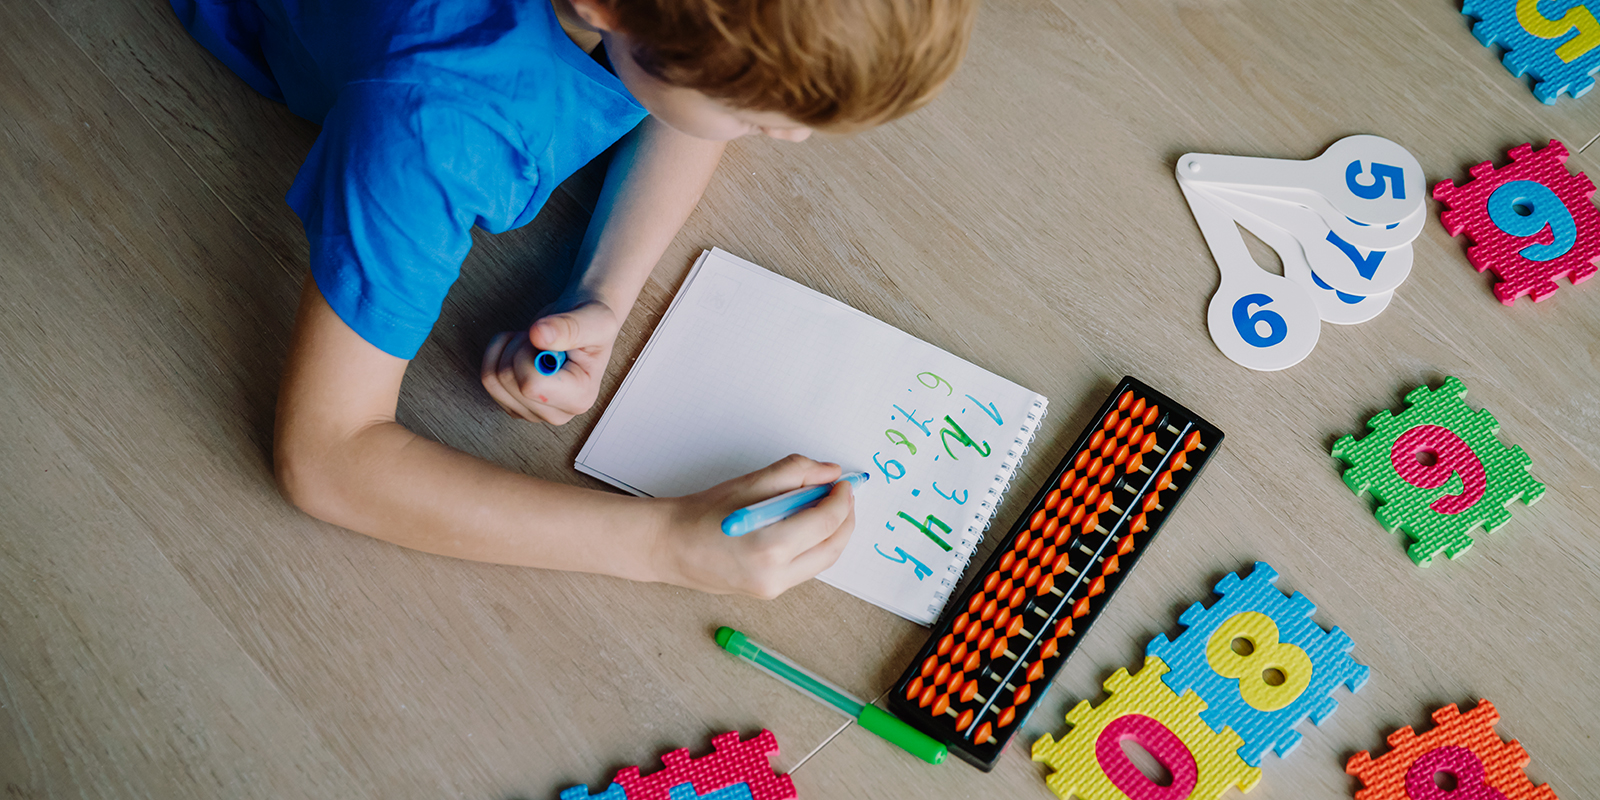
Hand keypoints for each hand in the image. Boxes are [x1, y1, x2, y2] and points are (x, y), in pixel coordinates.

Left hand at [481, 299, 619, 424]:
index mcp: (580, 398)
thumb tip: (539, 335)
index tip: (548, 341)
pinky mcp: (516, 405)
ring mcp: (534, 411)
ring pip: (493, 380)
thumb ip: (569, 327)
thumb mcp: (594, 319)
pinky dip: (498, 354)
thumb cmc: (592, 323)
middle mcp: (558, 412)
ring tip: (534, 344)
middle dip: (519, 348)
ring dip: (507, 349)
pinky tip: (522, 349)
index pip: (531, 386)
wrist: (584, 324)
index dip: (529, 354)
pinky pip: (488, 379)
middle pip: (508, 381)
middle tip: (544, 340)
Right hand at [656, 455, 856, 598]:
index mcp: (769, 547)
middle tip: (844, 496)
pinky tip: (808, 526)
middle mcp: (775, 575)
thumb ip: (795, 473)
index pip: (825, 522)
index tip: (843, 483)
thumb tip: (830, 472)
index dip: (841, 500)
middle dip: (845, 520)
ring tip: (827, 507)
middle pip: (832, 548)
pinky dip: (815, 546)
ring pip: (822, 561)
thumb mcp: (750, 484)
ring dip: (833, 534)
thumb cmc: (702, 514)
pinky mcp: (769, 592)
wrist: (669, 546)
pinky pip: (806, 568)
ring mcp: (772, 588)